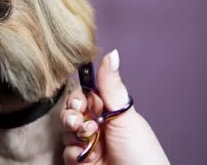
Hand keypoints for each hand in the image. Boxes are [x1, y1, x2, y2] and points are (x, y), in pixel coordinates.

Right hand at [61, 50, 169, 164]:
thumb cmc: (141, 152)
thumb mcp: (124, 115)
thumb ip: (111, 86)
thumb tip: (112, 53)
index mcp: (108, 110)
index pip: (84, 95)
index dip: (78, 97)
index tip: (80, 102)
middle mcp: (96, 125)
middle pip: (71, 111)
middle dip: (71, 115)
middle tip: (80, 122)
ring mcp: (88, 144)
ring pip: (66, 131)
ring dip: (74, 134)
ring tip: (88, 140)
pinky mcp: (81, 161)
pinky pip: (66, 151)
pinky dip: (74, 153)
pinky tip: (86, 156)